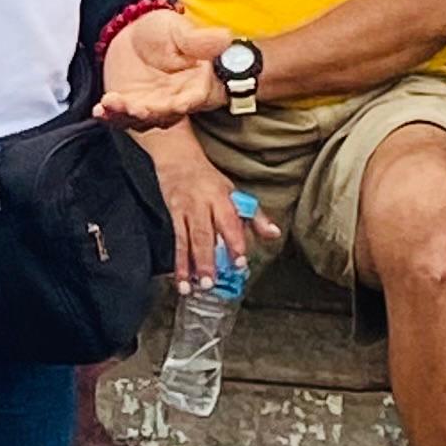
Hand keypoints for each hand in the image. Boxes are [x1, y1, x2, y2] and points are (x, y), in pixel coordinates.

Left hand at [96, 7, 224, 125]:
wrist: (133, 33)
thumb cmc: (163, 31)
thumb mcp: (180, 31)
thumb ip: (200, 40)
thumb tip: (227, 38)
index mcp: (196, 84)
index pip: (197, 98)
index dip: (189, 102)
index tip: (181, 104)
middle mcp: (175, 101)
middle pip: (167, 114)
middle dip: (153, 113)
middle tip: (140, 109)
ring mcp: (151, 107)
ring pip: (142, 118)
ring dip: (127, 115)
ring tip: (113, 103)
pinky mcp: (128, 107)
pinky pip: (118, 116)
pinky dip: (109, 115)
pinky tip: (100, 110)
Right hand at [137, 119, 254, 289]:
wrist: (177, 158)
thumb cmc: (209, 179)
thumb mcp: (234, 192)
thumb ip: (254, 216)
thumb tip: (274, 234)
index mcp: (221, 198)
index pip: (229, 221)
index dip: (234, 242)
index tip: (240, 262)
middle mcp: (202, 205)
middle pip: (204, 235)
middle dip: (207, 260)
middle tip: (211, 282)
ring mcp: (184, 210)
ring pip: (186, 240)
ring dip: (189, 265)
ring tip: (191, 286)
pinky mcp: (172, 215)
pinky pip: (176, 242)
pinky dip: (177, 262)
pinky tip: (180, 279)